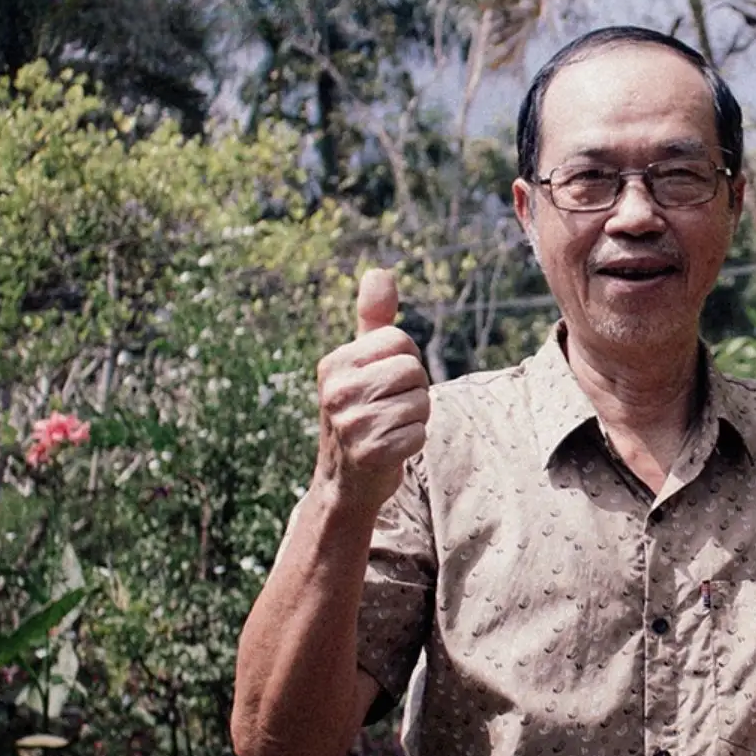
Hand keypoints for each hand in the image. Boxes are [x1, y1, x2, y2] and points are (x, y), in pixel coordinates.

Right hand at [313, 269, 430, 514]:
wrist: (345, 483)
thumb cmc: (361, 415)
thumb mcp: (361, 365)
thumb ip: (373, 320)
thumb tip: (380, 272)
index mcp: (334, 363)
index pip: (400, 341)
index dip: (405, 363)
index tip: (385, 385)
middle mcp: (336, 390)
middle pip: (414, 371)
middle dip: (413, 392)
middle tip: (389, 410)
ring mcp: (350, 423)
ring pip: (420, 403)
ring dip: (415, 419)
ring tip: (388, 429)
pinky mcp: (368, 453)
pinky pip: (418, 434)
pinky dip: (412, 443)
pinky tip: (389, 450)